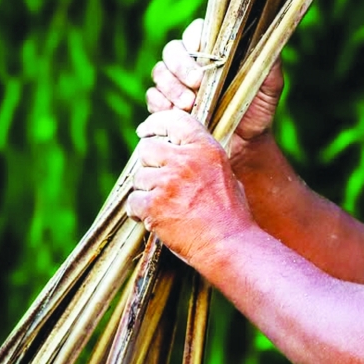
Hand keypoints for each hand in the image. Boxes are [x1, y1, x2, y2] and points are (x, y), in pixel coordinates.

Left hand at [126, 109, 253, 271]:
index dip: (156, 123)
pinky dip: (139, 212)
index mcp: (205, 148)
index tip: (146, 130)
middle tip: (157, 180)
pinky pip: (133, 201)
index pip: (174, 119)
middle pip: (147, 148)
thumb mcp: (224, 171)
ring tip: (162, 205)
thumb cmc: (230, 212)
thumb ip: (200, 155)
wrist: (228, 244)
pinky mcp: (154, 205)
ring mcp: (168, 182)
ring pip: (139, 177)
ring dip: (145, 191)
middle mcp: (185, 160)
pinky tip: (153, 219)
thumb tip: (178, 148)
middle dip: (149, 164)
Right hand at [147, 18, 283, 157]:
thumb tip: (270, 38)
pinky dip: (160, 104)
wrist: (244, 145)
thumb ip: (269, 61)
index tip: (201, 51)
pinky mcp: (165, 104)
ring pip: (159, 72)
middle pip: (172, 50)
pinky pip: (152, 97)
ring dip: (171, 87)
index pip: (196, 31)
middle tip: (197, 83)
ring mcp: (175, 83)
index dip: (194, 37)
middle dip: (181, 65)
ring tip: (189, 104)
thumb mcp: (270, 84)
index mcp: (213, 50)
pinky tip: (175, 113)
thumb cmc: (258, 109)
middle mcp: (191, 62)